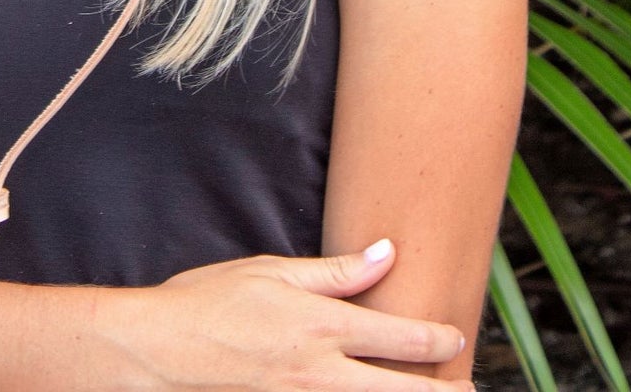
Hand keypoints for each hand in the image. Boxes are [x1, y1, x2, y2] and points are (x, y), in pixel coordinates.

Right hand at [103, 237, 470, 389]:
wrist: (161, 351)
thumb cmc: (211, 301)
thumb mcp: (273, 272)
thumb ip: (334, 272)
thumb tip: (385, 252)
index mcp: (323, 326)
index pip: (400, 338)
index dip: (437, 339)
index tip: (456, 337)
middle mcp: (323, 374)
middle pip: (403, 391)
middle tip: (470, 387)